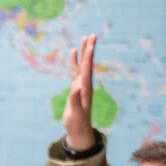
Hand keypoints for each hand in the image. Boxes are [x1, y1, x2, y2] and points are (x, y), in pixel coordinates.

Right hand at [62, 34, 98, 149]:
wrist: (79, 130)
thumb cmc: (76, 123)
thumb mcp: (75, 113)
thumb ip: (75, 100)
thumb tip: (75, 88)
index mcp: (85, 89)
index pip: (87, 70)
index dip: (89, 57)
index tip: (90, 45)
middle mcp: (85, 84)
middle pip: (88, 63)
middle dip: (89, 49)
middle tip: (92, 35)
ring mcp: (81, 84)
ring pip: (83, 64)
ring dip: (84, 51)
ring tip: (85, 38)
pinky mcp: (76, 87)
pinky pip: (76, 70)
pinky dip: (75, 60)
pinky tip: (73, 52)